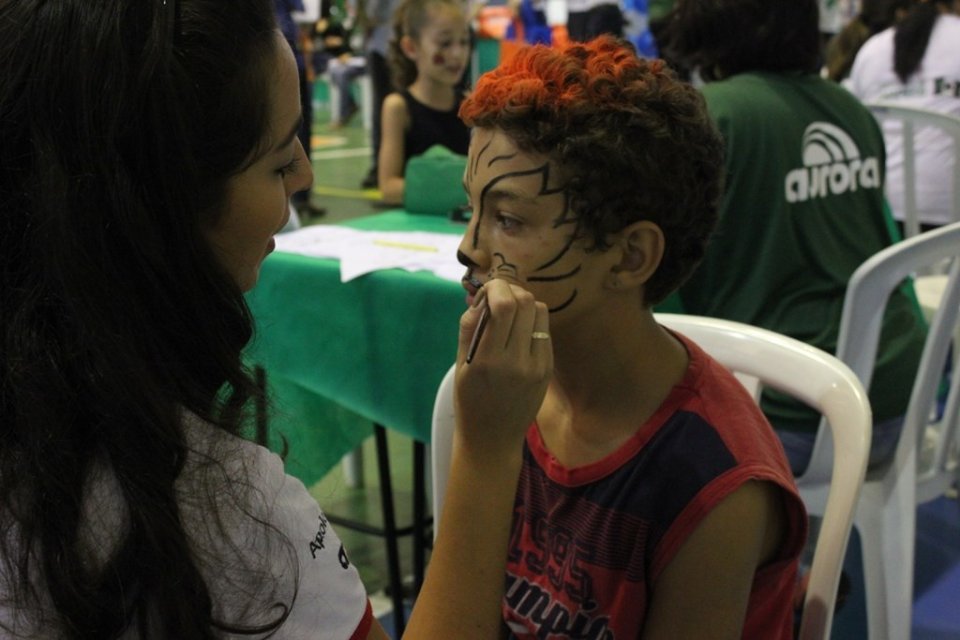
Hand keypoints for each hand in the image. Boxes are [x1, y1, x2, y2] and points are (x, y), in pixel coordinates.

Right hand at [453, 279, 551, 461]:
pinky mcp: (548, 369)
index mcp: (489, 360)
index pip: (504, 306)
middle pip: (525, 302)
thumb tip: (482, 296)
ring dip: (523, 303)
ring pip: (539, 311)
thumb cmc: (470, 401)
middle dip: (510, 290)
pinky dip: (531, 322)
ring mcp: (537, 366)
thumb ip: (470, 327)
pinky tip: (518, 332)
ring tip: (509, 313)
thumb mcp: (461, 365)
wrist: (493, 438)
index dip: (497, 287)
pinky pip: (544, 331)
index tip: (487, 288)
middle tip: (497, 296)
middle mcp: (517, 361)